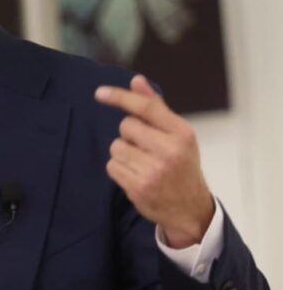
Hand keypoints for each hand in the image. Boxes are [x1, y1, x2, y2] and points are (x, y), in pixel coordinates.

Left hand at [95, 75, 213, 247]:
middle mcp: (169, 150)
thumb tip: (136, 81)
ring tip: (141, 163)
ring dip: (123, 152)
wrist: (190, 208)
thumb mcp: (177, 135)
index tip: (99, 93)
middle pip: (126, 126)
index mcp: (182, 133)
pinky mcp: (139, 187)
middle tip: (145, 147)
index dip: (120, 97)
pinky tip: (135, 175)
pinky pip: (112, 166)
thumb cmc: (181, 164)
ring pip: (116, 146)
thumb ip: (156, 108)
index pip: (146, 107)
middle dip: (129, 134)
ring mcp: (153, 170)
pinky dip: (119, 169)